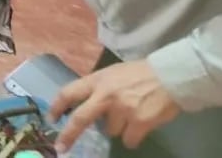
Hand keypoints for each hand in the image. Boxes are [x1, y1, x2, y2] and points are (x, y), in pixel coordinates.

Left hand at [48, 59, 181, 151]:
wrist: (171, 76)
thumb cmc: (141, 74)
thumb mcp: (113, 74)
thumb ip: (99, 89)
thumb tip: (86, 107)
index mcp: (97, 80)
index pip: (69, 92)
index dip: (57, 107)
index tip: (50, 119)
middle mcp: (106, 95)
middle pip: (80, 118)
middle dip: (68, 135)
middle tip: (60, 147)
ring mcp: (122, 110)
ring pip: (110, 131)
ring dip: (117, 128)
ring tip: (130, 114)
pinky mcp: (139, 123)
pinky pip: (128, 140)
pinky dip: (133, 137)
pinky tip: (141, 125)